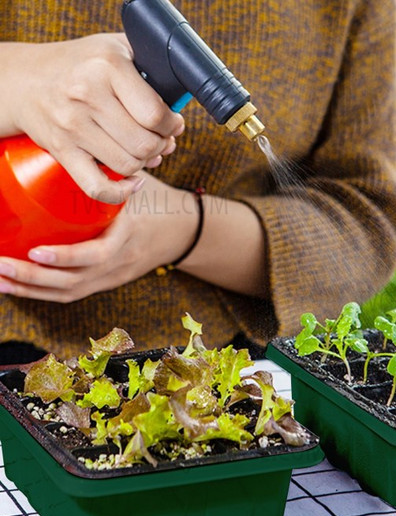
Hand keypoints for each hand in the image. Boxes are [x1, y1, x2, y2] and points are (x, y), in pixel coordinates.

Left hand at [0, 173, 199, 301]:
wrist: (183, 233)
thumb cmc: (159, 205)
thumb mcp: (139, 188)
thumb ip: (109, 175)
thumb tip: (67, 148)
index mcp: (128, 239)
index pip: (97, 256)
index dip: (65, 258)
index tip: (35, 251)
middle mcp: (119, 264)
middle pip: (74, 283)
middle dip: (33, 279)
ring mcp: (113, 277)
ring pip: (68, 293)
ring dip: (30, 290)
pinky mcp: (106, 282)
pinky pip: (72, 293)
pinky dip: (42, 292)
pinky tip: (15, 286)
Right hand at [4, 34, 184, 202]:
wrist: (27, 80)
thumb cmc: (81, 65)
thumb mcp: (117, 48)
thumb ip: (150, 67)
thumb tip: (180, 99)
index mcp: (107, 66)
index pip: (154, 114)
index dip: (172, 125)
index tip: (173, 124)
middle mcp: (86, 94)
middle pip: (145, 144)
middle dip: (162, 145)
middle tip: (162, 140)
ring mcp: (72, 125)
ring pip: (129, 165)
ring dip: (146, 164)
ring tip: (148, 152)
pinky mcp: (63, 151)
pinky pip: (98, 187)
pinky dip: (122, 192)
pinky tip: (134, 182)